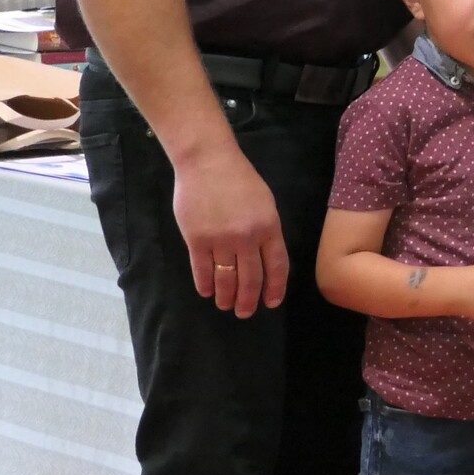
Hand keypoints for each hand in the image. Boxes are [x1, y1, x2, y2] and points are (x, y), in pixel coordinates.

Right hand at [172, 141, 288, 316]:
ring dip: (227, 297)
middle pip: (251, 278)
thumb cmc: (239, 179)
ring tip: (226, 306)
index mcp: (269, 227)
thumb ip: (266, 230)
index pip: (276, 266)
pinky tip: (207, 292)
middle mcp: (247, 237)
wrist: (207, 161)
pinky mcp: (197, 240)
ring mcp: (221, 240)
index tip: (271, 303)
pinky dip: (205, 285)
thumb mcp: (265, 203)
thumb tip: (265, 259)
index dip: (274, 288)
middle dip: (249, 300)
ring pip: (226, 279)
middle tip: (245, 313)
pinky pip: (202, 270)